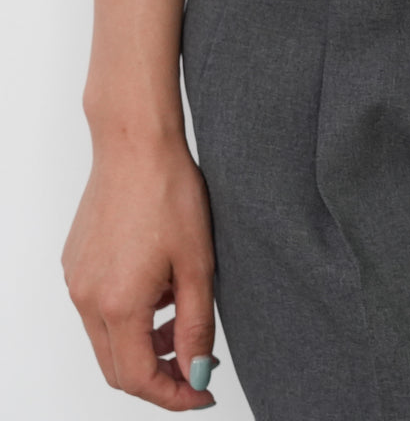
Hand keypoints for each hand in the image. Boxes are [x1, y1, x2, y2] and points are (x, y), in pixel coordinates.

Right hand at [62, 137, 217, 410]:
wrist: (136, 145)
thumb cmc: (169, 193)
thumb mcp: (198, 263)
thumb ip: (196, 325)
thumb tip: (197, 371)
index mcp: (118, 304)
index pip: (138, 378)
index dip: (173, 394)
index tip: (203, 392)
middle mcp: (87, 298)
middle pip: (117, 366)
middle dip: (158, 374)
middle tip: (196, 366)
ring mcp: (76, 280)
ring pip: (107, 338)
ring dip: (143, 343)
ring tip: (182, 317)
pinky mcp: (76, 263)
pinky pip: (99, 307)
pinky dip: (129, 314)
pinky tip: (161, 286)